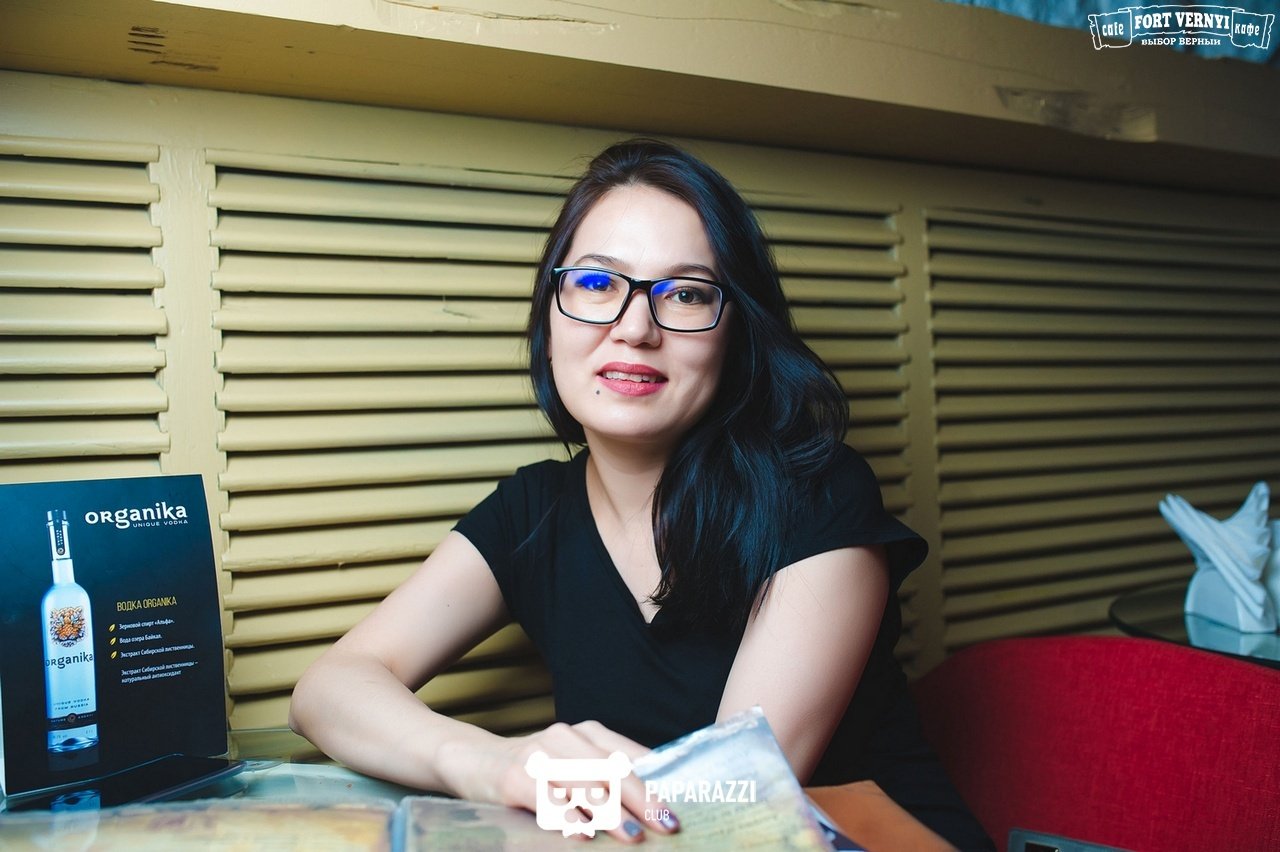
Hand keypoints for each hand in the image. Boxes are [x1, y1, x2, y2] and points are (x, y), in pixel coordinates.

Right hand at [465, 720, 680, 843]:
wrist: (472, 760)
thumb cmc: (534, 771)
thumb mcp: (572, 766)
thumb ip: (605, 778)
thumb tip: (652, 805)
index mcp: (587, 734)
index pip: (629, 757)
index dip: (657, 783)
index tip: (678, 809)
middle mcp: (565, 738)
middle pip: (612, 770)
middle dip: (643, 800)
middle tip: (667, 826)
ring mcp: (538, 755)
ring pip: (583, 784)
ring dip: (611, 814)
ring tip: (633, 837)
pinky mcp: (514, 776)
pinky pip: (546, 799)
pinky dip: (567, 818)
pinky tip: (584, 835)